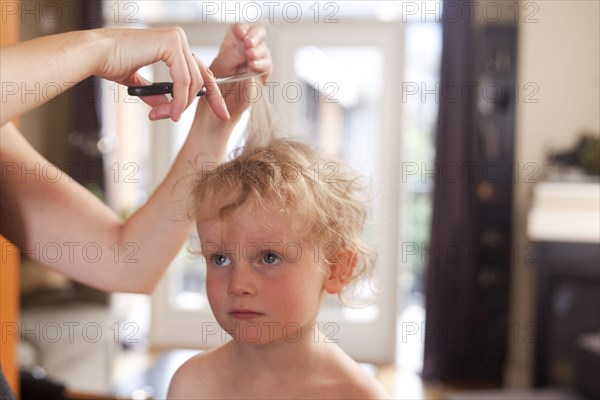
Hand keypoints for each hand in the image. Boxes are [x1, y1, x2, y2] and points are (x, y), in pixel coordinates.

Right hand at [95, 27, 228, 121]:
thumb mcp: (138, 81)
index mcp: (173, 45)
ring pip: (193, 82)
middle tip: (192, 119)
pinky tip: (172, 112)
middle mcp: (178, 39)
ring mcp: (177, 40)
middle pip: (201, 77)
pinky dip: (179, 99)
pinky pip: (184, 80)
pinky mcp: (171, 44)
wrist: (96, 55)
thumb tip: (165, 106)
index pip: (201, 72)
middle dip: (200, 102)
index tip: (221, 113)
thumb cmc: (111, 62)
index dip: (213, 94)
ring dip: (181, 105)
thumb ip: (156, 92)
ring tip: (168, 116)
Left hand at [208, 23, 271, 119]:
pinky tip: (257, 72)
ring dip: (259, 54)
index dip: (242, 29)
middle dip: (255, 38)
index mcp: (231, 44)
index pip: (239, 28)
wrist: (217, 112)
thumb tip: (246, 45)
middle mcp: (244, 50)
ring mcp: (254, 62)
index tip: (241, 34)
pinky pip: (268, 67)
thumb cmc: (213, 89)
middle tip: (248, 45)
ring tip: (251, 61)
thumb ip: (233, 56)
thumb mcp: (220, 68)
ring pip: (264, 50)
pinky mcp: (261, 75)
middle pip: (257, 34)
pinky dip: (264, 68)